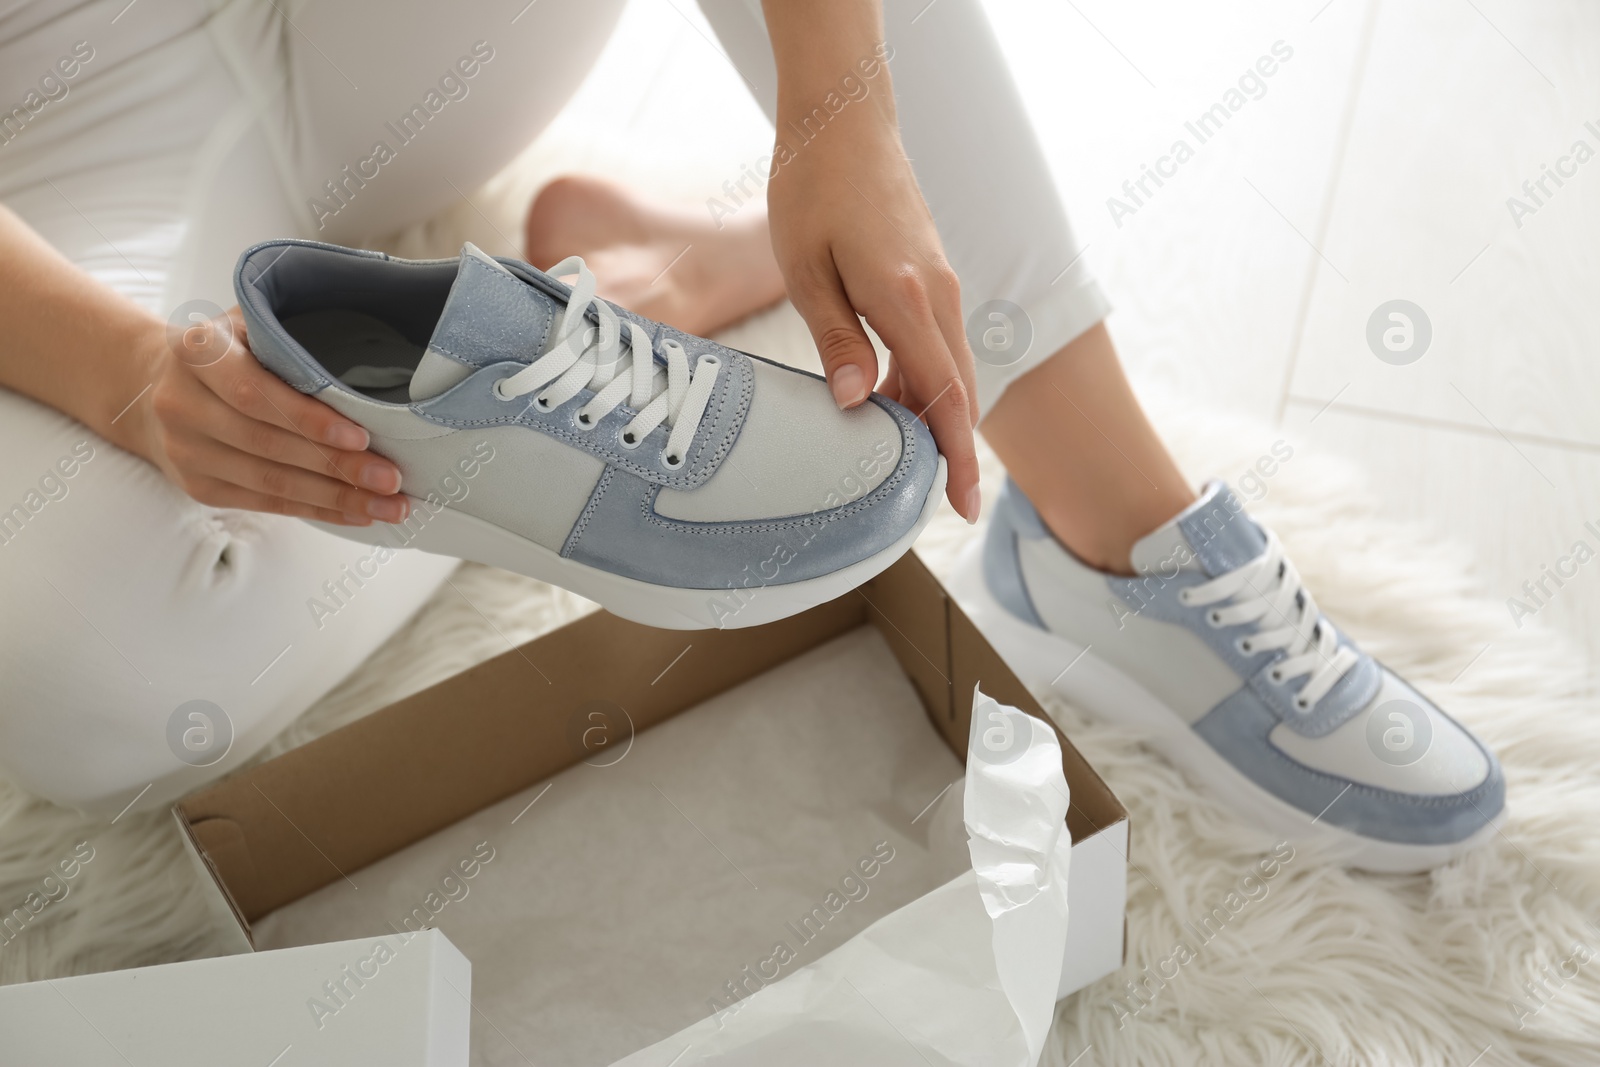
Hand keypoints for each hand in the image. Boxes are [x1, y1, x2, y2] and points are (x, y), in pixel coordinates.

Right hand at [122, 307, 408, 525]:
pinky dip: (317, 510)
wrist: (152, 385)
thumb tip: (371, 374)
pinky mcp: (198, 486)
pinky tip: (358, 513)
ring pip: (269, 482)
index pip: (254, 392)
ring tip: (388, 506)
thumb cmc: (227, 349)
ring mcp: (186, 450)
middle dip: (336, 466)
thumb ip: (290, 341)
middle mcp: (180, 403)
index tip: (360, 436)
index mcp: (196, 352)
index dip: (307, 419)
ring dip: (336, 498)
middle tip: (391, 478)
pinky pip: (265, 504)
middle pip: (267, 444)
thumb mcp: (248, 325)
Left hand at [765, 82, 979, 521]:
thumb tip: (853, 404)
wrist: (844, 119)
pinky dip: (925, 382)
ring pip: (952, 371)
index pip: (943, 397)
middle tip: (931, 504)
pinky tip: (889, 401)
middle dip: (951, 451)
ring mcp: (940, 284)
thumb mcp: (805, 269)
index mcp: (904, 298)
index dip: (953, 458)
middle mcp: (936, 296)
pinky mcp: (931, 276)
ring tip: (900, 462)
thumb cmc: (814, 187)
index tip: (961, 508)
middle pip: (959, 394)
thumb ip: (835, 339)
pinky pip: (939, 344)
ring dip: (933, 417)